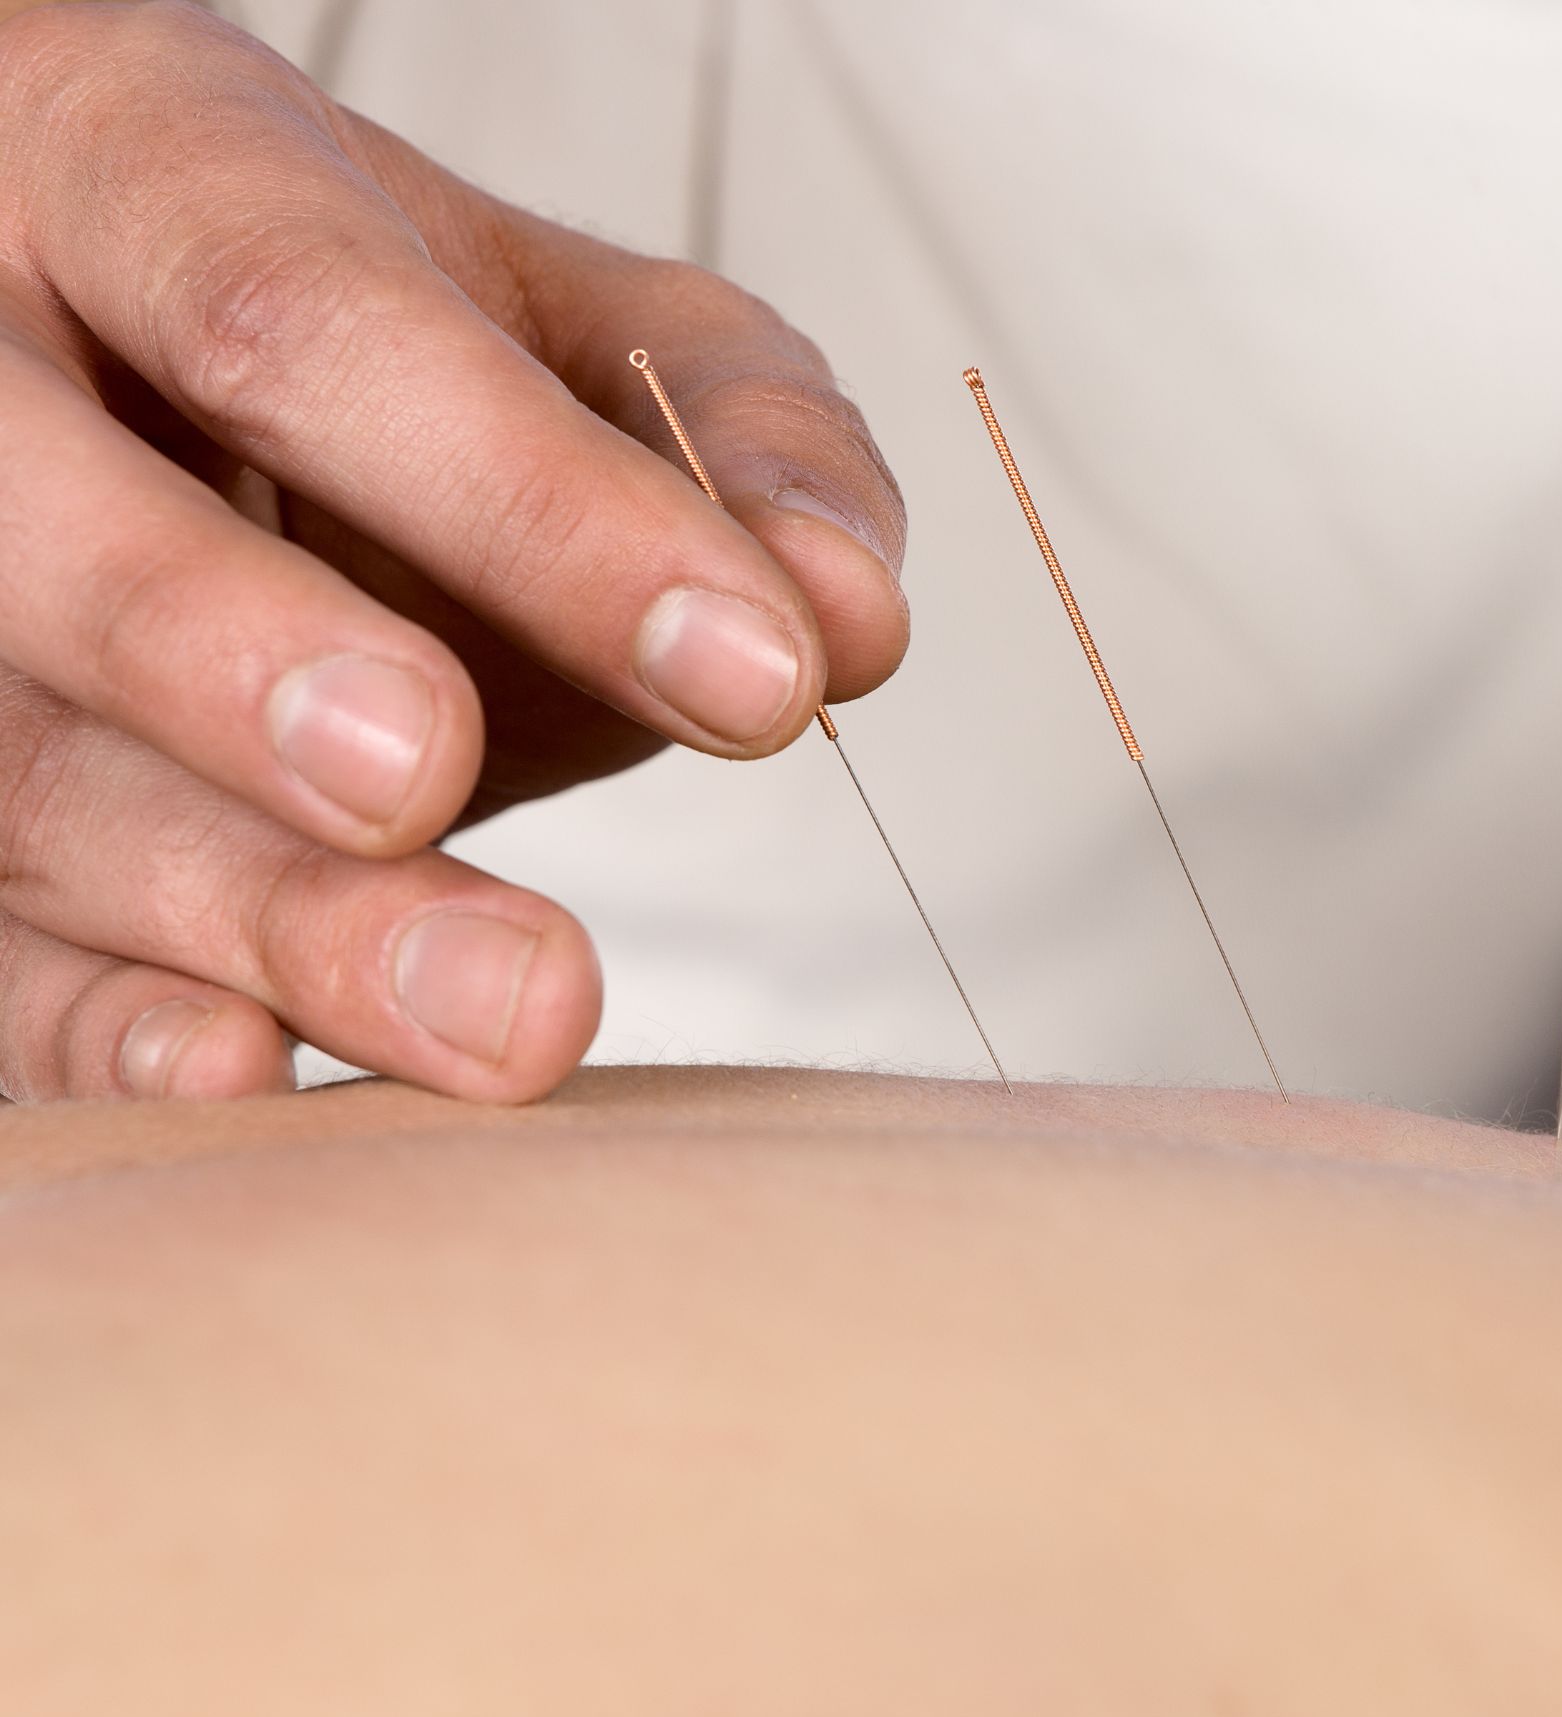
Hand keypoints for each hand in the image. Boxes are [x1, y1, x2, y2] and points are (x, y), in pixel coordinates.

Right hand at [0, 2, 906, 1102]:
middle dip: (255, 671)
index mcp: (143, 169)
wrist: (158, 362)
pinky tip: (251, 1074)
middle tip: (437, 780)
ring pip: (21, 765)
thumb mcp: (583, 324)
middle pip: (60, 529)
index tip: (757, 673)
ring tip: (509, 1016)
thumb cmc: (395, 350)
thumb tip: (850, 616)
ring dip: (258, 912)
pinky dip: (102, 1028)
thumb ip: (740, 431)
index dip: (524, 504)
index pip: (298, 321)